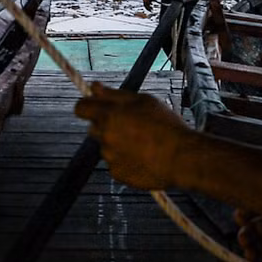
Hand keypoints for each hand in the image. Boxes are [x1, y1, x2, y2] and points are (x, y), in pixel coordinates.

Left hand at [74, 85, 190, 190]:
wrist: (181, 158)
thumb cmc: (166, 125)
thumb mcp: (143, 101)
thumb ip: (114, 94)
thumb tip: (94, 87)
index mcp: (109, 115)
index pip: (80, 108)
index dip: (88, 106)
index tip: (97, 106)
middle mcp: (105, 136)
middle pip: (93, 128)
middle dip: (106, 125)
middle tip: (129, 125)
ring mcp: (110, 157)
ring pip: (106, 146)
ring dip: (117, 143)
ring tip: (143, 143)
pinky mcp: (117, 174)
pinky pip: (115, 163)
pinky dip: (125, 160)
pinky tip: (144, 157)